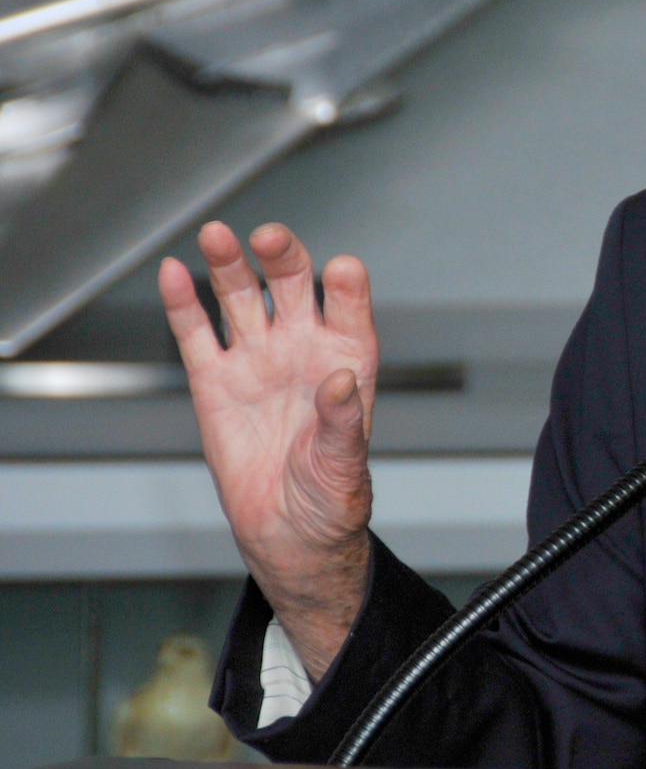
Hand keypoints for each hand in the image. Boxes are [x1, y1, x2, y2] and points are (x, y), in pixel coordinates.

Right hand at [160, 222, 377, 679]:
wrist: (288, 532)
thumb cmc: (329, 496)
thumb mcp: (344, 464)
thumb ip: (344, 423)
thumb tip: (342, 382)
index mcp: (346, 362)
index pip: (350, 312)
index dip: (347, 288)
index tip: (342, 270)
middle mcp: (303, 351)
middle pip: (293, 287)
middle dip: (283, 259)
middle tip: (270, 239)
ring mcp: (257, 361)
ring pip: (241, 298)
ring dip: (229, 266)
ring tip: (218, 236)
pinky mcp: (214, 382)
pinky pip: (197, 334)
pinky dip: (182, 304)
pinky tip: (172, 273)